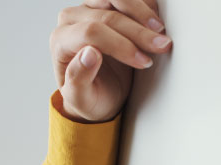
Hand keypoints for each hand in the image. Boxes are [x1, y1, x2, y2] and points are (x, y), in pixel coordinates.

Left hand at [50, 2, 172, 122]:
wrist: (99, 92)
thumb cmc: (88, 97)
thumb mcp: (81, 99)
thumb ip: (78, 80)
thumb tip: (89, 54)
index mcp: (61, 41)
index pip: (91, 32)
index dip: (120, 44)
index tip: (142, 61)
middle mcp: (72, 19)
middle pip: (107, 14)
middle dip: (138, 32)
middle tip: (160, 46)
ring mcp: (90, 7)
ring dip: (143, 13)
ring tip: (160, 31)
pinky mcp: (107, 3)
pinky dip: (145, 7)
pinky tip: (156, 24)